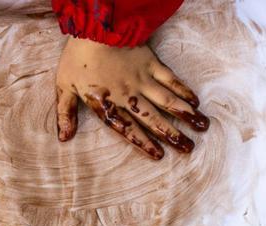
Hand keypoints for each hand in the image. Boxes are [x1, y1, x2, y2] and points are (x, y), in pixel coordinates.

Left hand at [54, 37, 210, 159]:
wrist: (96, 29)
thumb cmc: (77, 59)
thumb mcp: (63, 88)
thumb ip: (65, 114)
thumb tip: (63, 139)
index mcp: (108, 103)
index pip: (128, 129)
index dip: (143, 143)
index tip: (159, 155)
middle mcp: (129, 95)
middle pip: (153, 118)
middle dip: (172, 135)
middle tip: (189, 149)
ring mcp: (142, 78)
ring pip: (167, 100)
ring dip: (185, 115)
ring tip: (202, 127)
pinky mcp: (151, 63)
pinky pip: (170, 79)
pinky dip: (183, 90)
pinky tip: (195, 101)